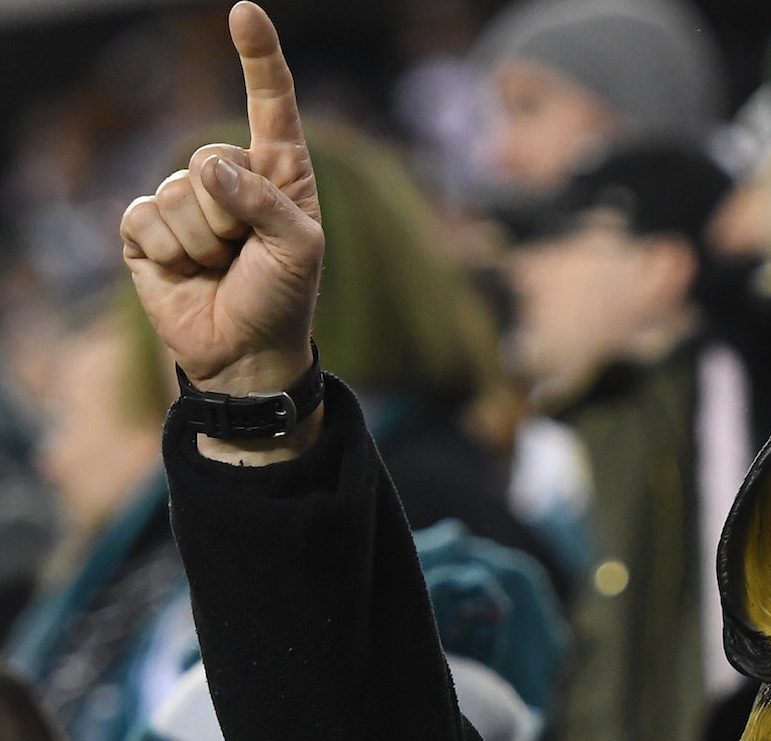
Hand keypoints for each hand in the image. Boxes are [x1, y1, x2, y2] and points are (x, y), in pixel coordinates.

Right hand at [120, 4, 320, 403]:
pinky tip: (187, 272)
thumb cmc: (284, 299)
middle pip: (210, 157)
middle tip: (244, 253)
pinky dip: (171, 252)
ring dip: (203, 241)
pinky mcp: (148, 228)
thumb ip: (265, 202)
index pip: (269, 104)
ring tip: (220, 266)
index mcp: (279, 172)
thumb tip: (210, 171)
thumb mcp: (300, 250)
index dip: (259, 58)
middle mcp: (229, 176)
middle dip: (230, 215)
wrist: (246, 353)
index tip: (245, 12)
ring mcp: (184, 199)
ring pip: (178, 193)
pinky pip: (147, 217)